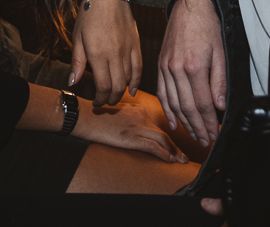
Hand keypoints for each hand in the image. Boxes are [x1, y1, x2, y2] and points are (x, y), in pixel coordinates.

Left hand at [69, 0, 140, 106]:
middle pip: (117, 87)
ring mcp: (128, 49)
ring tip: (113, 96)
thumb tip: (73, 83)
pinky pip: (139, 68)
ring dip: (121, 92)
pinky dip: (136, 81)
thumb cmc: (89, 14)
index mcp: (98, 53)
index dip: (99, 99)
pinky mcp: (136, 44)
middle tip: (104, 103)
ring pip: (128, 79)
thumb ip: (77, 63)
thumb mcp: (78, 38)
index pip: (102, 86)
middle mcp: (115, 54)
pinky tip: (131, 90)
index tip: (95, 103)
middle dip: (110, 100)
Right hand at [73, 94, 187, 163]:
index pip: (160, 124)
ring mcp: (137, 127)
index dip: (171, 136)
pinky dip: (164, 154)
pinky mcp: (131, 137)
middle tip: (184, 156)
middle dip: (176, 146)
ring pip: (163, 140)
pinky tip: (171, 160)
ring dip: (175, 152)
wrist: (84, 117)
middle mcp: (141, 116)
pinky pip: (153, 147)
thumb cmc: (97, 117)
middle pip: (165, 133)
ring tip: (181, 161)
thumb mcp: (119, 112)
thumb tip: (140, 128)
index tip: (177, 145)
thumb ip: (132, 117)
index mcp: (139, 109)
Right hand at [157, 0, 226, 146]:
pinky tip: (174, 122)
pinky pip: (162, 92)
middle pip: (187, 107)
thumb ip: (219, 80)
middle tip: (205, 141)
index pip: (202, 103)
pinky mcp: (160, 65)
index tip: (214, 134)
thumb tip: (220, 105)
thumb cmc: (207, 26)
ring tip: (194, 135)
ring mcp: (166, 68)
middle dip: (197, 127)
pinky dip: (167, 110)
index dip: (209, 122)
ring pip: (173, 103)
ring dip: (184, 123)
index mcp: (194, 66)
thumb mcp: (220, 52)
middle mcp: (176, 69)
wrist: (189, 6)